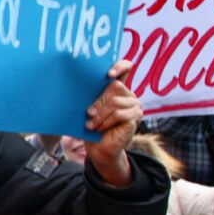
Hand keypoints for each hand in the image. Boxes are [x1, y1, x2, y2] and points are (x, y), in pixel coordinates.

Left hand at [85, 60, 141, 186]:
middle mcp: (129, 94)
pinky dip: (106, 121)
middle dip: (98, 101)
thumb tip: (78, 84)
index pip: (126, 67)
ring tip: (90, 124)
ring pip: (115, 102)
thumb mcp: (90, 109)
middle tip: (88, 113)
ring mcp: (135, 105)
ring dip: (100, 114)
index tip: (108, 74)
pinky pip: (119, 114)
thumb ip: (91, 97)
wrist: (100, 148)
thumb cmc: (92, 127)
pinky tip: (99, 128)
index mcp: (117, 89)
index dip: (120, 66)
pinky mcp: (135, 117)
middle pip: (115, 86)